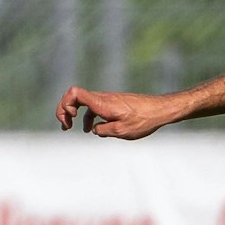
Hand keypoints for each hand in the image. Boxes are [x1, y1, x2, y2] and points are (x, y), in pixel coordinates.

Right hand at [55, 86, 183, 138]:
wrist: (160, 110)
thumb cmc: (143, 120)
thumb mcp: (122, 131)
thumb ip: (103, 131)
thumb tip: (94, 130)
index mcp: (102, 103)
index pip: (74, 93)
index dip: (65, 104)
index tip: (70, 119)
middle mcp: (102, 98)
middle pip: (74, 97)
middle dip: (64, 110)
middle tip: (65, 125)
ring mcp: (108, 100)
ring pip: (84, 103)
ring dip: (75, 114)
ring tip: (71, 128)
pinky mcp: (114, 103)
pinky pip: (95, 107)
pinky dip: (89, 116)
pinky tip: (93, 129)